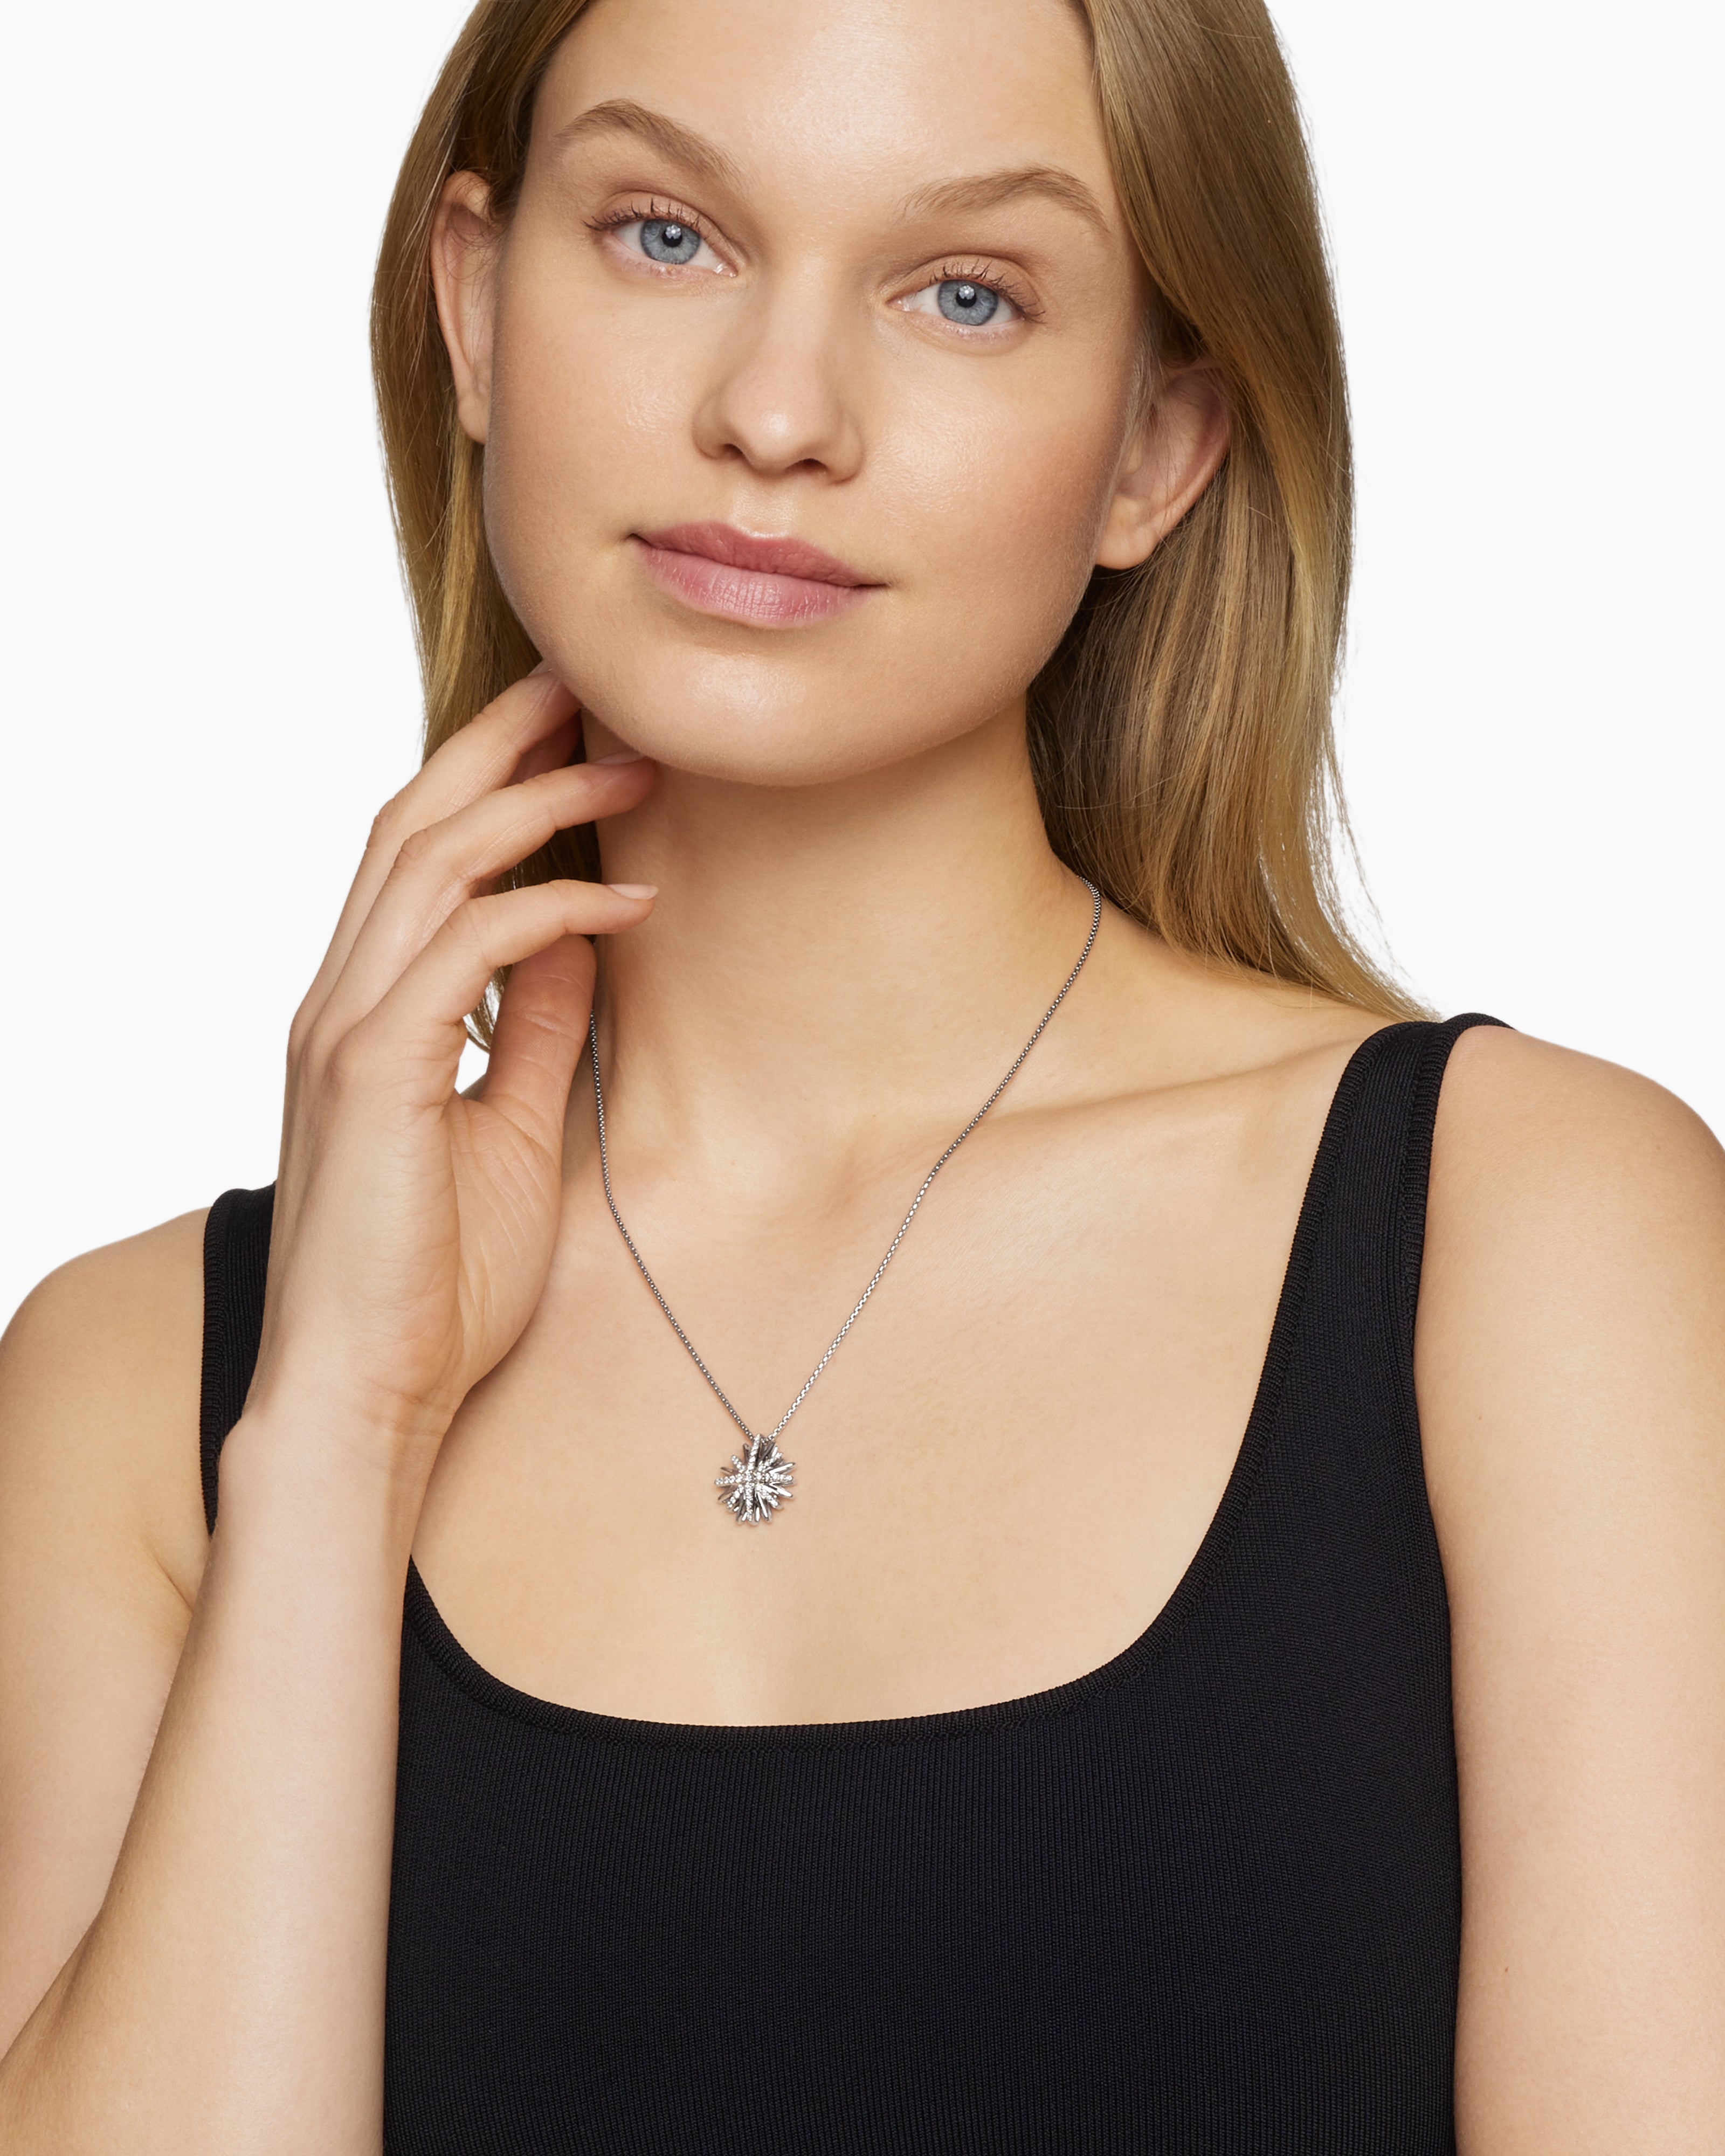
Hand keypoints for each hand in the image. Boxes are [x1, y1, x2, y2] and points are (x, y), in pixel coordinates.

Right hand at [245, 668, 655, 1490]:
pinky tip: (632, 901)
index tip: (576, 728)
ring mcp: (345, 1028)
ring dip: (539, 798)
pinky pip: (467, 946)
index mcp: (365, 1009)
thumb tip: (586, 940)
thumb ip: (539, 1029)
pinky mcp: (374, 1069)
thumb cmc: (439, 1281)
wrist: (370, 1393)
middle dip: (504, 740)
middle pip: (414, 819)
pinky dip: (552, 908)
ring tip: (635, 761)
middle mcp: (340, 998)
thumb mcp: (514, 1130)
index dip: (489, 776)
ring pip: (429, 858)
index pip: (417, 855)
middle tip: (596, 683)